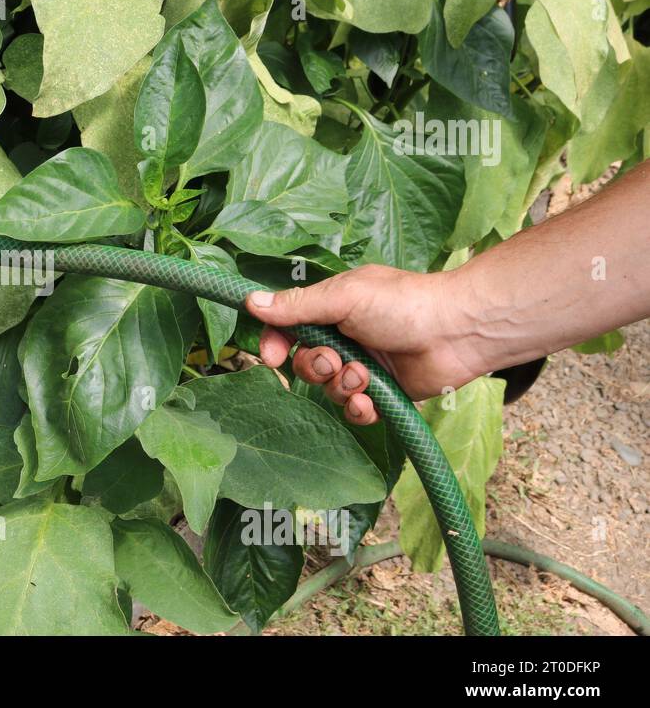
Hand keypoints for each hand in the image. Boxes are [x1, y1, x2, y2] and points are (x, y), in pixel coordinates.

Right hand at [244, 264, 485, 424]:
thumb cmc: (403, 304)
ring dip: (341, 385)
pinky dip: (358, 408)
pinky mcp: (383, 393)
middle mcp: (344, 338)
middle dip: (314, 367)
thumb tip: (251, 303)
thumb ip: (298, 305)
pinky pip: (354, 411)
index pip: (287, 328)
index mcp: (331, 309)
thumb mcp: (344, 297)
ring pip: (328, 389)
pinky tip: (370, 400)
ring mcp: (363, 366)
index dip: (274, 343)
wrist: (457, 331)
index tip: (270, 357)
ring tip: (365, 376)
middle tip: (335, 360)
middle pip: (304, 363)